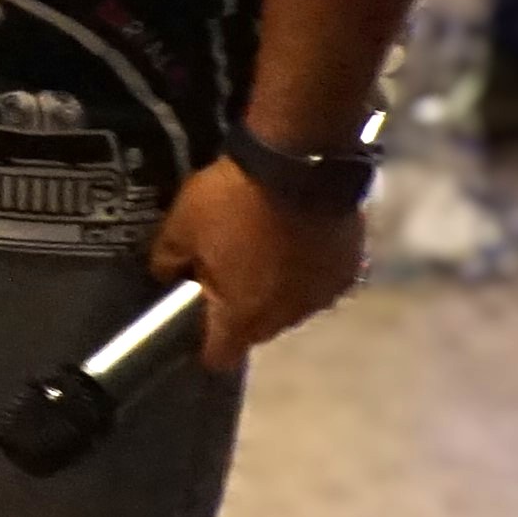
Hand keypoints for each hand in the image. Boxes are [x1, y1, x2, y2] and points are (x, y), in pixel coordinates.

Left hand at [147, 150, 361, 373]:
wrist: (301, 161)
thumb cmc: (234, 198)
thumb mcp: (179, 227)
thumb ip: (167, 262)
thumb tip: (168, 276)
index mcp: (243, 315)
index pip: (219, 355)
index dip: (203, 343)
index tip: (194, 322)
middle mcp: (288, 315)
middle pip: (256, 331)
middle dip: (239, 310)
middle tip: (224, 270)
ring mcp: (324, 294)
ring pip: (290, 307)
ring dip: (276, 290)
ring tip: (263, 250)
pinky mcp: (350, 269)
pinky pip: (319, 282)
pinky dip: (305, 270)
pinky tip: (294, 242)